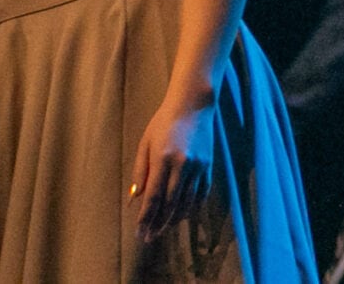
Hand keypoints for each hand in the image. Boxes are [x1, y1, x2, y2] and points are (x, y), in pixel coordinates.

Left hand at [130, 93, 218, 238]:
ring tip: (165, 229)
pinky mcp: (209, 165)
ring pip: (187, 202)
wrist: (194, 104)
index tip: (140, 233)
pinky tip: (184, 214)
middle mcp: (182, 166)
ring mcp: (198, 166)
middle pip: (170, 204)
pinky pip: (202, 193)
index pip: (153, 198)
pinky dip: (193, 207)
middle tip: (150, 238)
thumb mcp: (145, 144)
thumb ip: (140, 172)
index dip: (146, 219)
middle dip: (159, 224)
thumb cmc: (163, 122)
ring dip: (175, 218)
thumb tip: (134, 199)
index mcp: (162, 160)